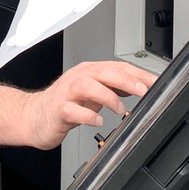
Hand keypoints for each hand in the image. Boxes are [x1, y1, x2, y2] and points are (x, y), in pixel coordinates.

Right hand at [21, 60, 156, 149]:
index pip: (117, 67)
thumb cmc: (65, 104)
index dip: (138, 74)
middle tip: (143, 90)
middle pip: (104, 72)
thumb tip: (141, 88)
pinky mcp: (58, 110)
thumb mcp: (93, 93)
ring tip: (120, 108)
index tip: (155, 83)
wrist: (34, 116)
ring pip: (88, 86)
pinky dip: (87, 115)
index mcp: (90, 72)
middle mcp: (78, 78)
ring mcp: (67, 93)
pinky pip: (72, 110)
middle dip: (126, 80)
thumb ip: (114, 88)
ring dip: (107, 96)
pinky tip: (98, 122)